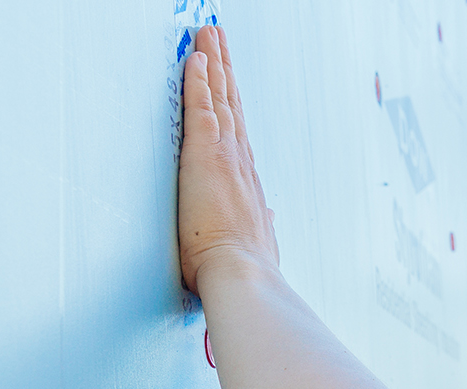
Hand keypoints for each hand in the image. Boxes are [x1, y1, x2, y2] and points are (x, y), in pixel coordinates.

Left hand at [178, 25, 279, 293]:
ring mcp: (227, 158)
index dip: (233, 105)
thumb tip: (270, 218)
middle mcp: (242, 165)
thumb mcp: (258, 246)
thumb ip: (263, 227)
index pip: (238, 135)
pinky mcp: (207, 156)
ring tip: (208, 34)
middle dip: (225, 71)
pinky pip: (202, 107)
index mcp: (248, 186)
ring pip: (220, 99)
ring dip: (214, 63)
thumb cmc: (244, 272)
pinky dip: (199, 80)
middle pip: (232, 107)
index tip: (230, 83)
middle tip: (219, 39)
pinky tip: (196, 57)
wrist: (243, 277)